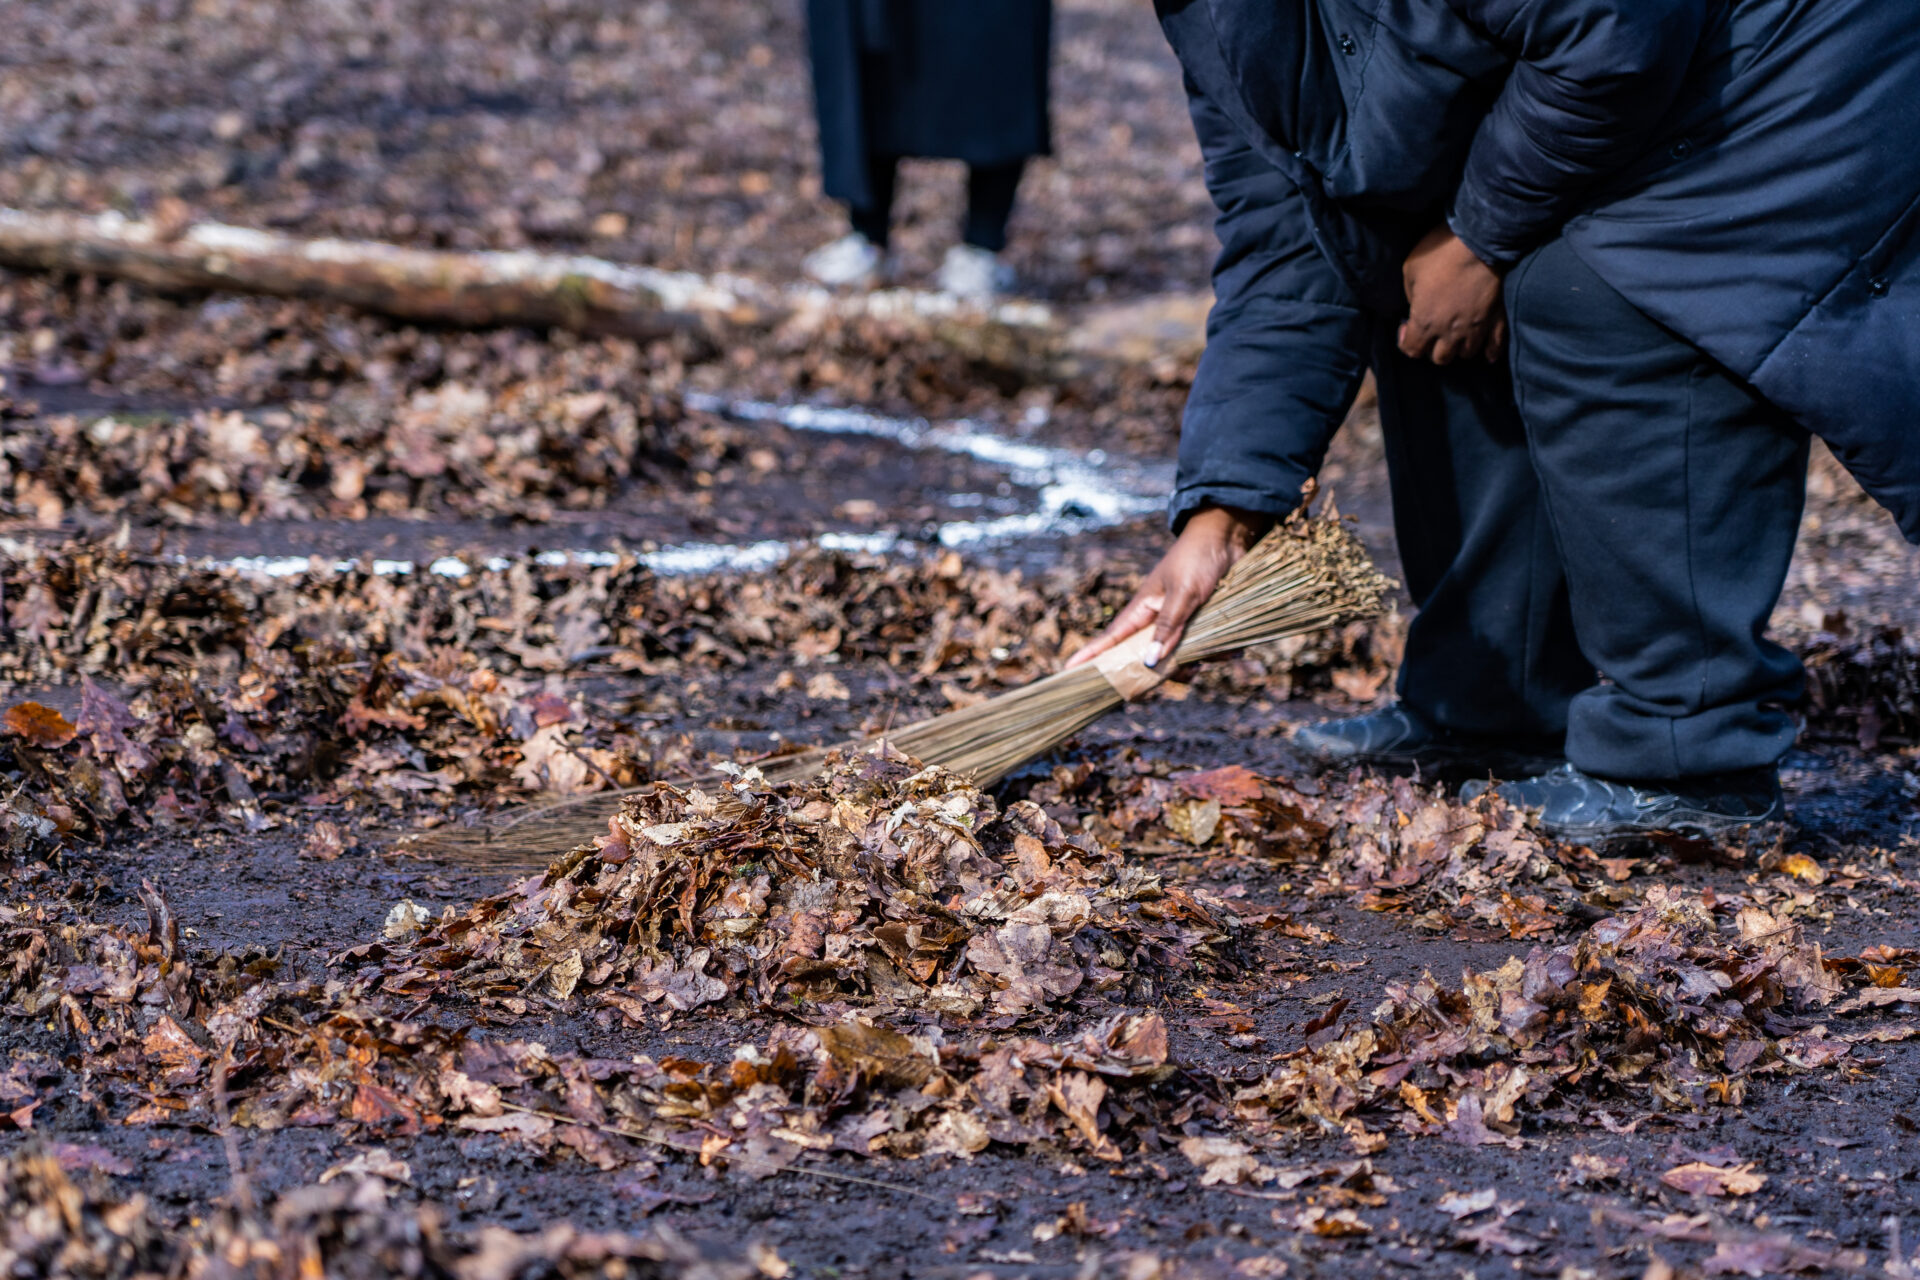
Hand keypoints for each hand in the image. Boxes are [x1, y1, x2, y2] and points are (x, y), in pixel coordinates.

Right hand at [1064, 505, 1270, 671]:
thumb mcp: (1183, 594)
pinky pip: (1200, 649)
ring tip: (1214, 658)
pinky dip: (1214, 653)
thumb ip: (1169, 628)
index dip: (1092, 654)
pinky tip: (1230, 652)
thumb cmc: (1197, 559)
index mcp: (1142, 609)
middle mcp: (1156, 620)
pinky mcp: (1198, 623)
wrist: (1226, 538)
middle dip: (1165, 671)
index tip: (1069, 670)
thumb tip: (1150, 662)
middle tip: (1184, 673)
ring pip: (1177, 657)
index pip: (1111, 637)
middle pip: (1147, 658)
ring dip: (1196, 661)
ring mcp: (1177, 622)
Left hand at [1398, 226, 1505, 364]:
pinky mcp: (1497, 320)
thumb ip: (1411, 295)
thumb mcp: (1410, 270)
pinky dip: (1490, 352)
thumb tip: (1416, 305)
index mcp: (1425, 322)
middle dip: (1433, 348)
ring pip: (1466, 354)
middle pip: (1440, 357)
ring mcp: (1476, 328)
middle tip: (1433, 332)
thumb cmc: (1440, 253)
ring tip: (1457, 334)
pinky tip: (1487, 354)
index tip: (1408, 327)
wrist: (1479, 241)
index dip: (1407, 341)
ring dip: (1459, 348)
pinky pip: (1495, 346)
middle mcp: (1450, 332)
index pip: (1412, 350)